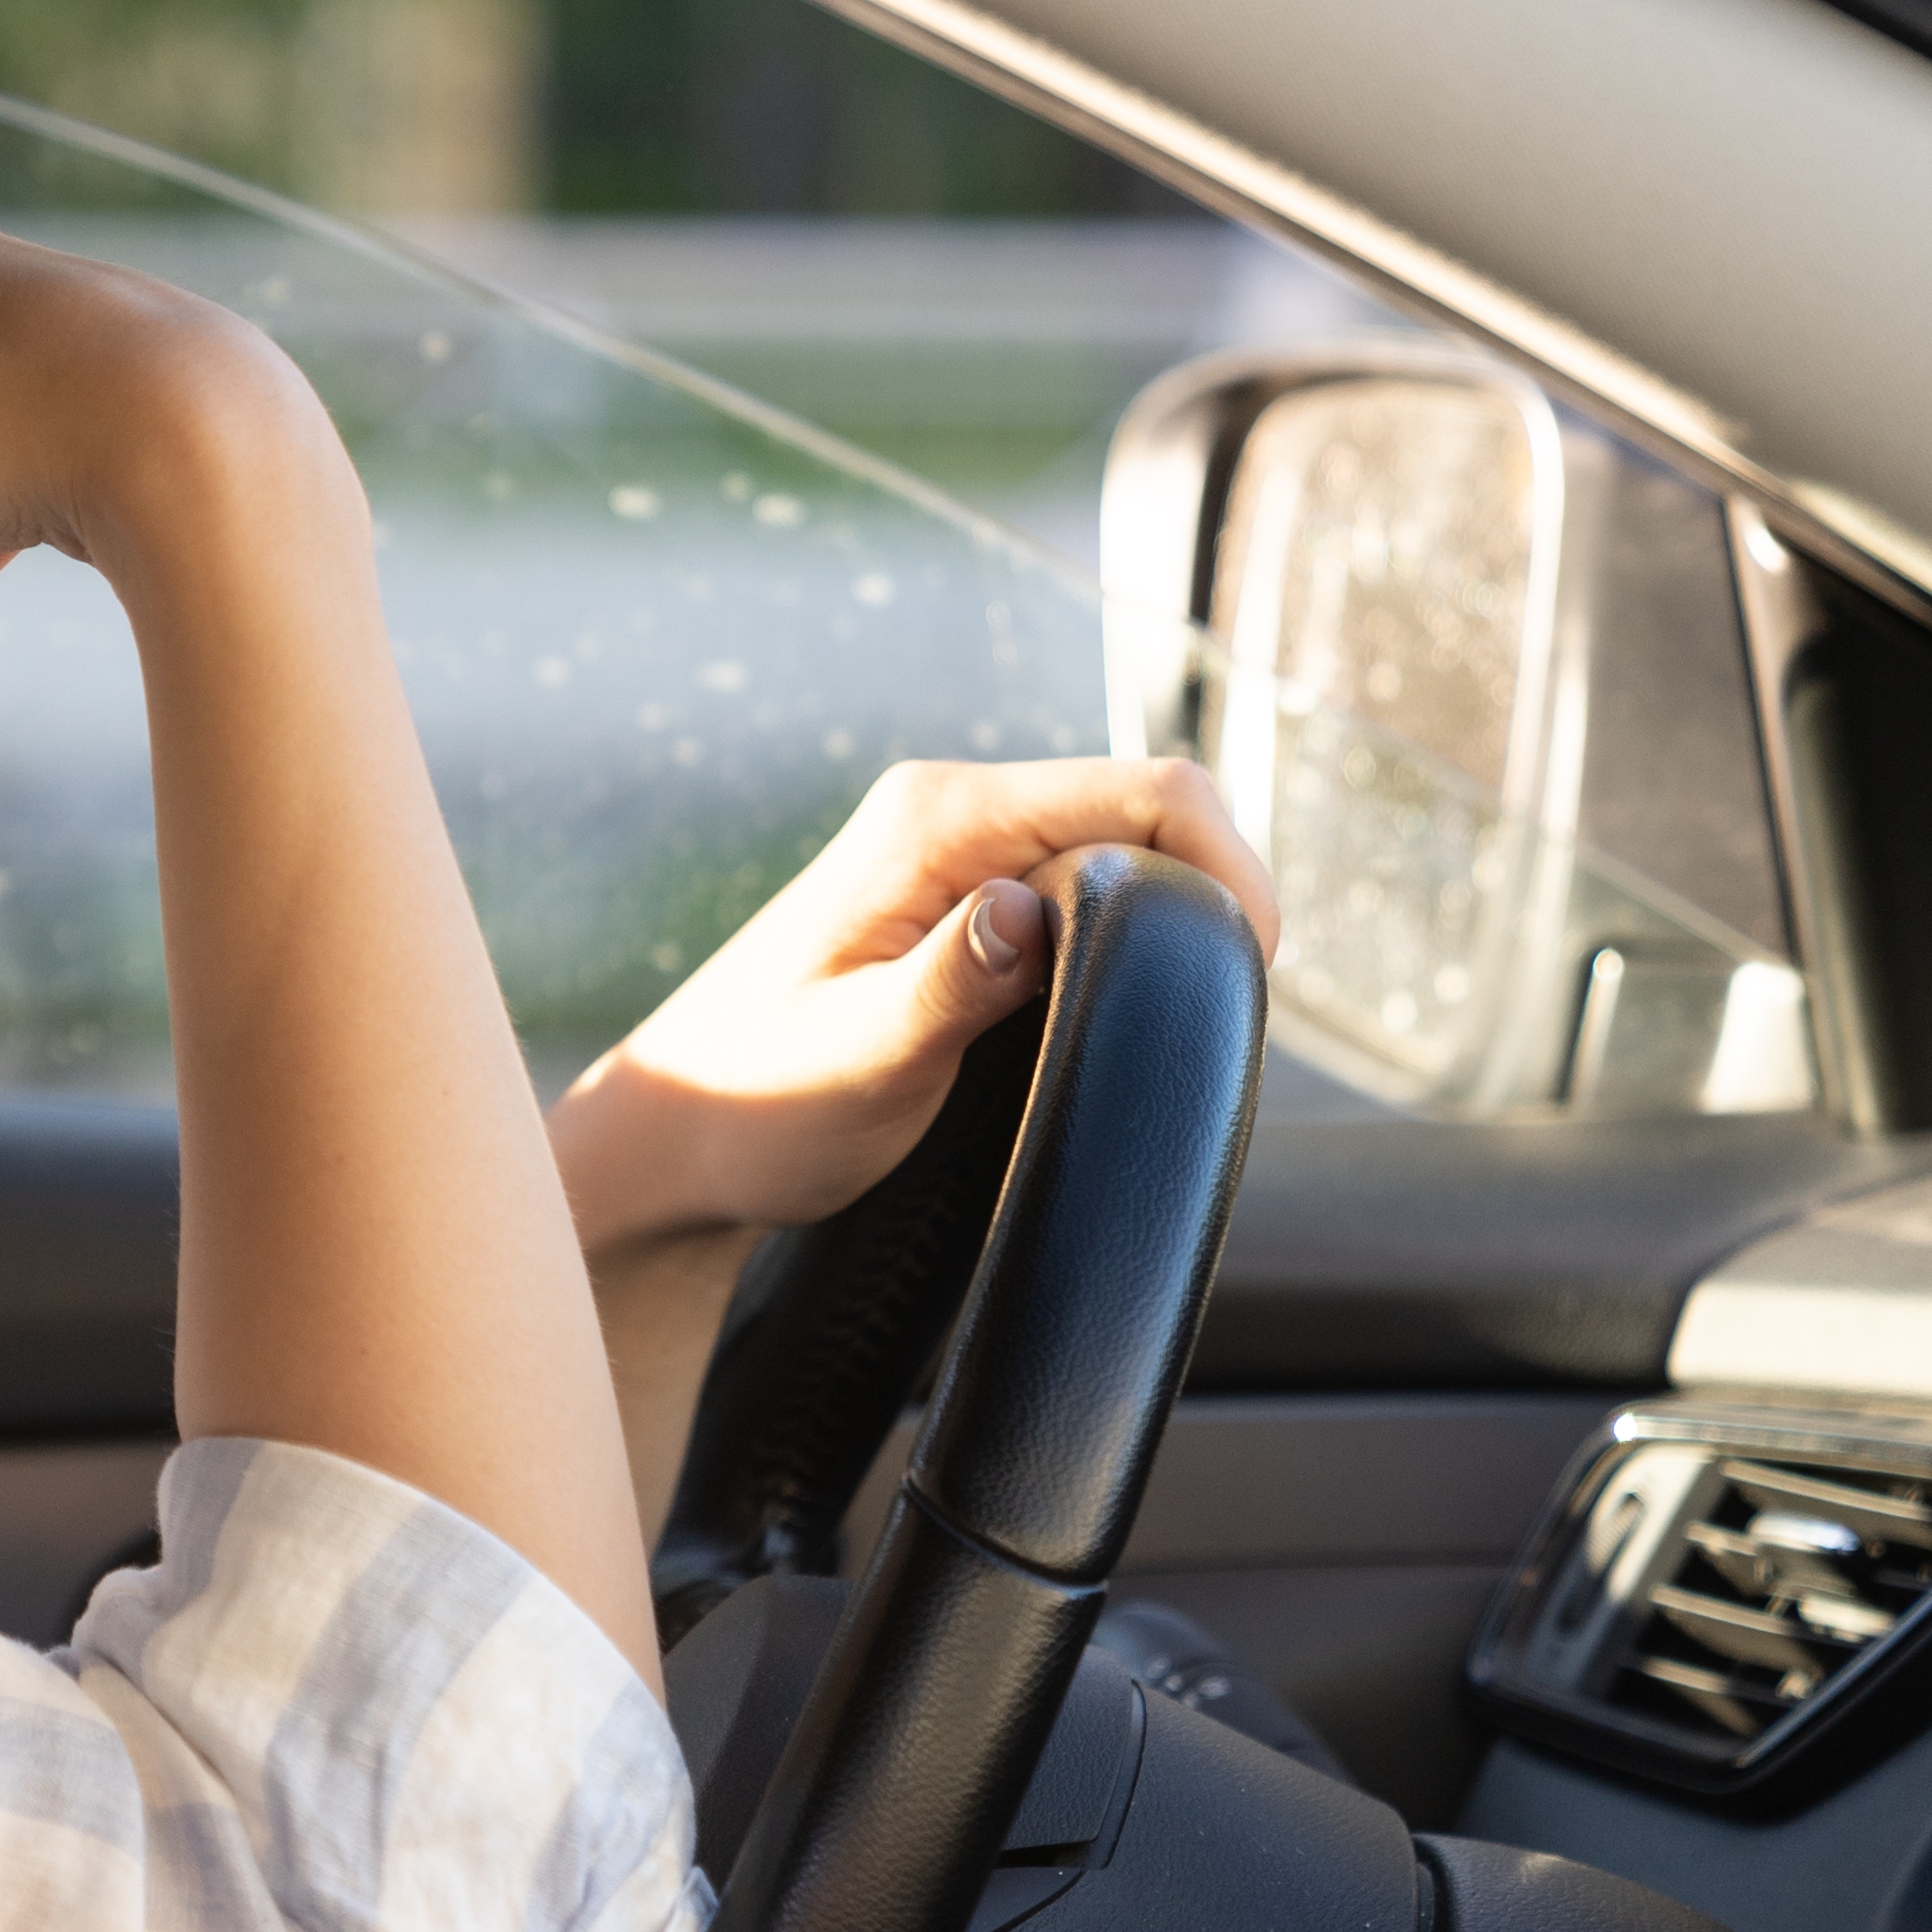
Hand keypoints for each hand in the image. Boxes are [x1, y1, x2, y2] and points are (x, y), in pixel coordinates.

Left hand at [549, 756, 1279, 1260]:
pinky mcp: (963, 910)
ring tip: (1170, 1024)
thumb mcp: (858, 1060)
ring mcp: (959, 860)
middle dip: (1205, 900)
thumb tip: (1029, 913)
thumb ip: (948, 984)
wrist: (679, 1143)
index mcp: (936, 820)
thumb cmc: (754, 1107)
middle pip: (1148, 816)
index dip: (1227, 863)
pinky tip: (1118, 1021)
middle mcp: (954, 816)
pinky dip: (1125, 950)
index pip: (1145, 789)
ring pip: (1122, 862)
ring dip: (1166, 929)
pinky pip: (1082, 901)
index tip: (1252, 968)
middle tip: (1215, 1015)